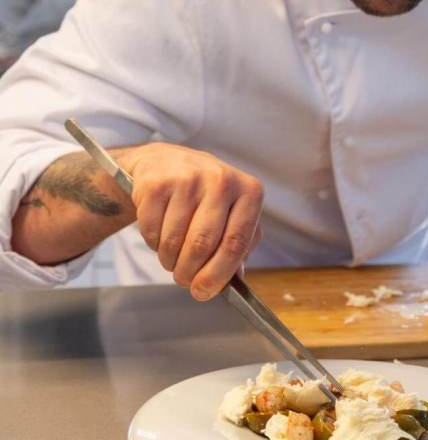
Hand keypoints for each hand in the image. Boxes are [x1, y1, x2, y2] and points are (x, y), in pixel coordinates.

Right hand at [123, 143, 263, 300]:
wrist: (168, 162)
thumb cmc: (208, 196)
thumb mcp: (233, 214)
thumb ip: (239, 246)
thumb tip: (234, 283)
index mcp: (249, 192)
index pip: (236, 242)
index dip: (218, 274)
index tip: (204, 292)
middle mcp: (221, 180)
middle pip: (202, 244)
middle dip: (189, 273)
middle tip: (184, 280)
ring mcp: (188, 178)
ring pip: (174, 241)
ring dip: (170, 261)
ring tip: (173, 258)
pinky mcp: (157, 182)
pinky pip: (152, 231)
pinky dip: (154, 244)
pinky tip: (160, 235)